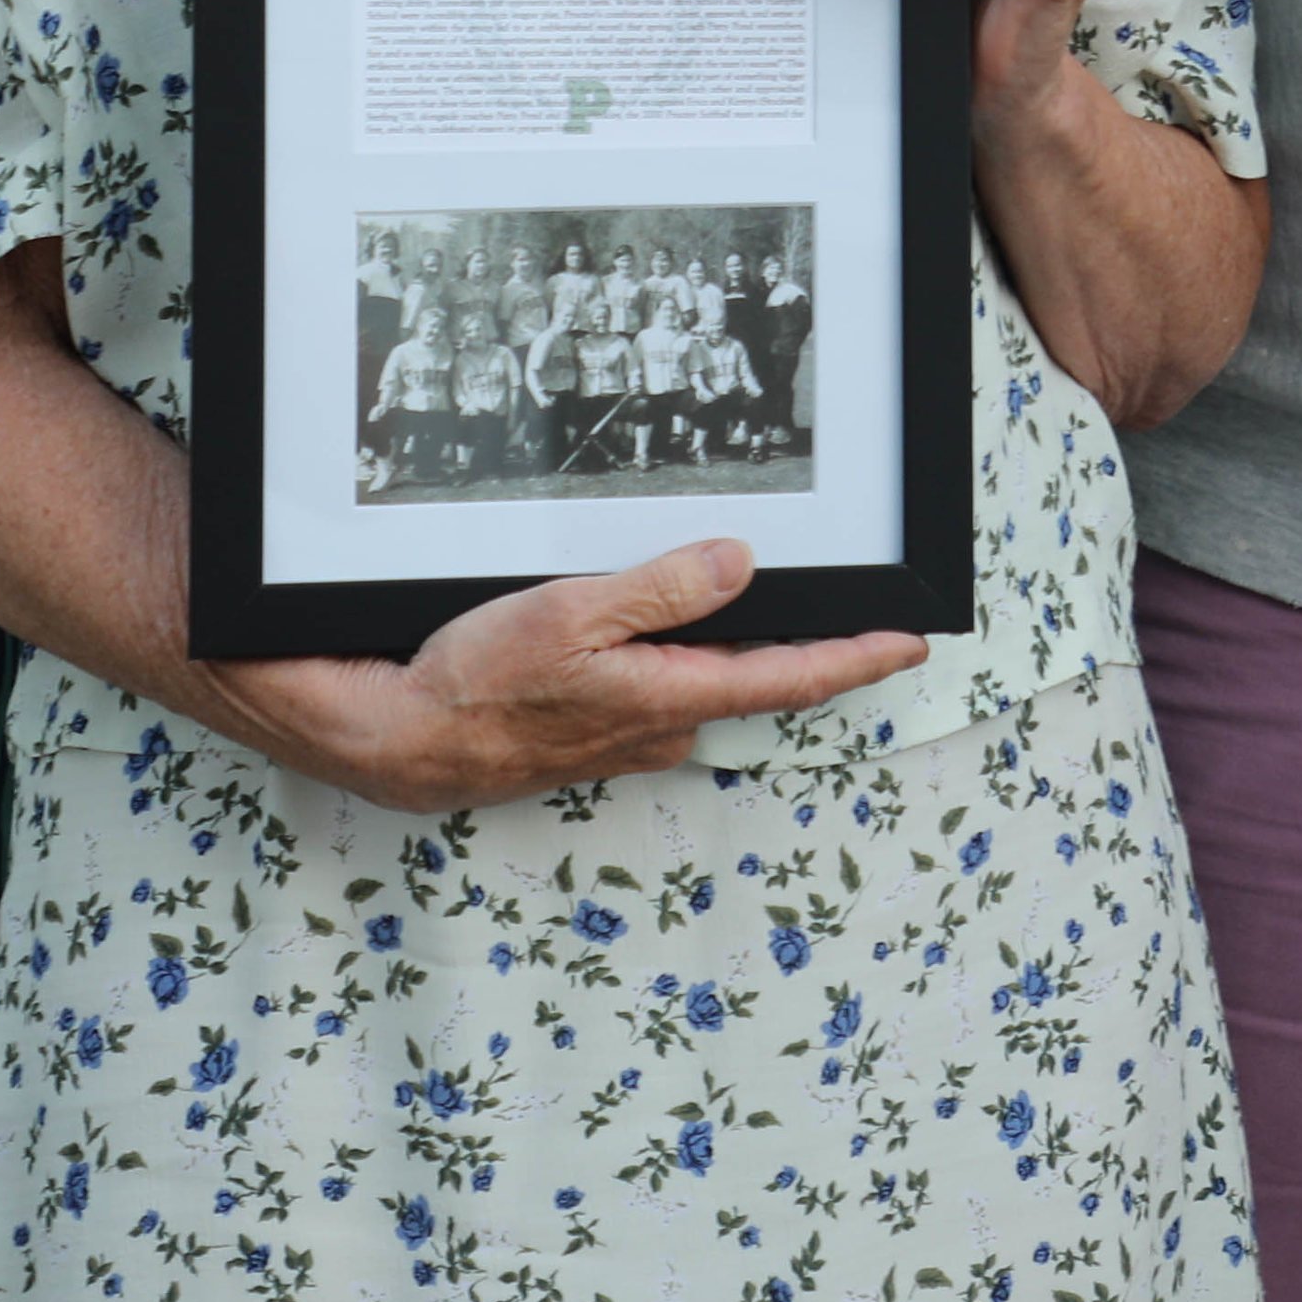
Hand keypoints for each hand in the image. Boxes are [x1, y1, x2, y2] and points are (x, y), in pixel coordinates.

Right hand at [216, 537, 922, 811]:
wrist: (392, 737)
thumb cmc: (469, 680)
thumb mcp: (567, 615)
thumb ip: (658, 590)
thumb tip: (741, 564)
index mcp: (665, 696)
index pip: (787, 677)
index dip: (855, 659)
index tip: (910, 643)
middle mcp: (656, 726)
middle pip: (751, 678)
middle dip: (797, 645)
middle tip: (849, 607)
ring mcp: (623, 736)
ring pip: (698, 684)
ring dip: (727, 648)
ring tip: (754, 598)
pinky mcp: (588, 733)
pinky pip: (653, 691)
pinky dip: (671, 660)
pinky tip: (655, 631)